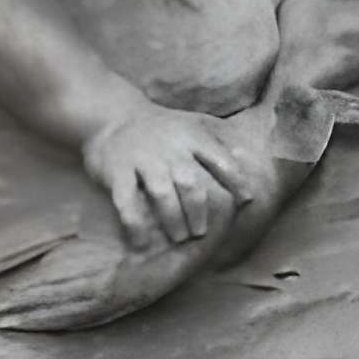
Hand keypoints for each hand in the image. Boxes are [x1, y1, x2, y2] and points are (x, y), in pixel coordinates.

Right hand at [81, 106, 262, 249]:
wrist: (112, 116)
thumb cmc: (160, 127)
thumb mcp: (190, 124)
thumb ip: (216, 139)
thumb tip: (245, 155)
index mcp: (190, 137)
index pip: (219, 160)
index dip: (235, 182)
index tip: (246, 202)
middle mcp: (168, 148)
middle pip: (190, 184)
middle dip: (199, 211)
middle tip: (200, 232)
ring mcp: (142, 160)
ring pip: (162, 193)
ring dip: (174, 219)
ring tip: (179, 238)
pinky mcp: (117, 172)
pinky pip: (126, 201)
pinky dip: (134, 224)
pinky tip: (140, 242)